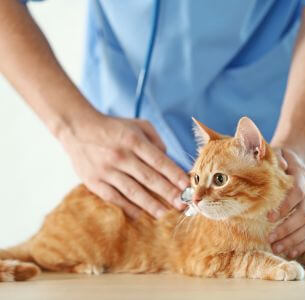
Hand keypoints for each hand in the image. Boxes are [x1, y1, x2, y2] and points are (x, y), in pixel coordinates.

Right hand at [59, 114, 188, 218]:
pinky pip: (114, 198)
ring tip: (165, 215)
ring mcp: (106, 170)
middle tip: (182, 205)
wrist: (77, 128)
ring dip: (151, 205)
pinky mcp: (94, 181)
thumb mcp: (137, 125)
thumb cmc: (114, 127)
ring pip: (133, 191)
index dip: (174, 175)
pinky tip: (140, 215)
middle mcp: (121, 156)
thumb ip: (156, 140)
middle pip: (149, 179)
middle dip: (168, 193)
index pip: (159, 161)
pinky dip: (128, 208)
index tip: (186, 187)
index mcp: (134, 140)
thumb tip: (168, 160)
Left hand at [267, 148, 304, 258]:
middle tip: (271, 238)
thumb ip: (276, 158)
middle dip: (287, 228)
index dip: (285, 206)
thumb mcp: (276, 152)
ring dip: (293, 239)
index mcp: (301, 176)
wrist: (295, 159)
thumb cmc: (279, 157)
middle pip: (303, 214)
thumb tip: (280, 165)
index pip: (297, 193)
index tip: (269, 217)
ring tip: (277, 248)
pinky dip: (302, 243)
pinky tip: (290, 252)